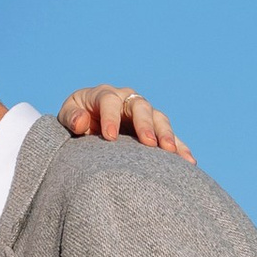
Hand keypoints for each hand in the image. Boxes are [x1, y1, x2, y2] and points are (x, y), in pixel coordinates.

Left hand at [58, 85, 194, 161]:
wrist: (89, 123)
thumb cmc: (76, 119)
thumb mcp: (68, 116)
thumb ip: (71, 118)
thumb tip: (82, 123)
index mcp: (105, 94)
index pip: (110, 101)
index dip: (110, 117)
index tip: (109, 138)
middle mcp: (128, 100)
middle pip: (140, 107)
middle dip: (146, 125)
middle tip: (149, 143)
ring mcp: (144, 114)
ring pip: (159, 120)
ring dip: (167, 135)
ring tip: (171, 152)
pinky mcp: (154, 130)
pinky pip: (171, 137)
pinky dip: (180, 148)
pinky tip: (189, 162)